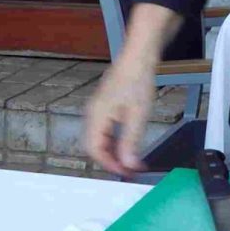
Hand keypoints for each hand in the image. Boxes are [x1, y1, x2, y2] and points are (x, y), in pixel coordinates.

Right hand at [81, 55, 156, 175]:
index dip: (108, 164)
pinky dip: (112, 141)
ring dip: (110, 151)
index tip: (125, 172)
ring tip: (128, 159)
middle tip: (126, 169)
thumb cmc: (137, 80)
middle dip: (108, 160)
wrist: (138, 58)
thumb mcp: (137, 116)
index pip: (94, 149)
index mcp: (96, 116)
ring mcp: (96, 109)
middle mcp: (92, 113)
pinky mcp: (103, 106)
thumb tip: (128, 164)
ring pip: (96, 138)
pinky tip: (125, 144)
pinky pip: (102, 130)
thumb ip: (131, 142)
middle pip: (92, 146)